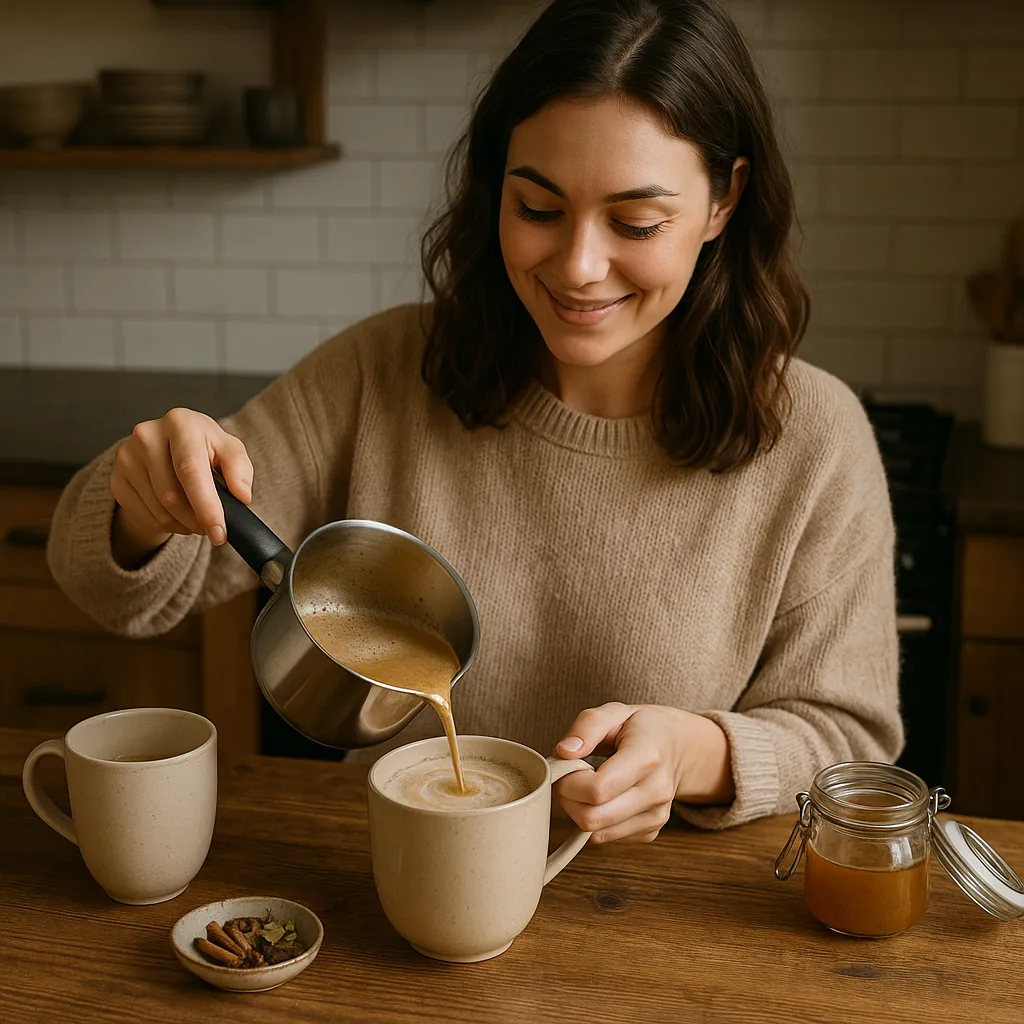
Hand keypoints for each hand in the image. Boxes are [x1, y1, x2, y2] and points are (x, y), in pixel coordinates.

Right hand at [110, 408, 252, 566]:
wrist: (169, 448)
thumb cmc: (205, 449)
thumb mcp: (229, 451)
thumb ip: (240, 469)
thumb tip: (241, 495)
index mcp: (180, 422)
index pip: (190, 469)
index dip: (206, 504)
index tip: (219, 532)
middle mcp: (147, 434)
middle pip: (172, 495)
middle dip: (197, 520)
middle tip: (213, 528)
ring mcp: (127, 456)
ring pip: (159, 510)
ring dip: (184, 524)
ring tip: (197, 517)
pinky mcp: (117, 478)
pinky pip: (144, 516)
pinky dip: (167, 524)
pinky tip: (177, 514)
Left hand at [554, 703, 734, 843]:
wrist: (678, 746)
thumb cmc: (642, 728)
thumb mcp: (613, 712)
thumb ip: (587, 726)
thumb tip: (564, 752)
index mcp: (647, 757)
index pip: (597, 790)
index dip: (569, 782)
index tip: (566, 766)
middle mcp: (656, 791)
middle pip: (592, 818)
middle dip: (568, 800)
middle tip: (569, 779)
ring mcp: (657, 816)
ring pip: (596, 834)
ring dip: (579, 812)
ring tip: (586, 786)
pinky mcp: (651, 831)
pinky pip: (606, 838)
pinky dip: (595, 821)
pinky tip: (602, 798)